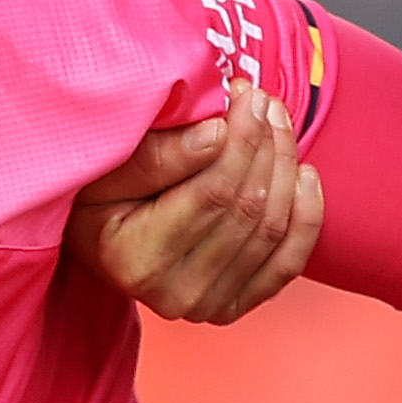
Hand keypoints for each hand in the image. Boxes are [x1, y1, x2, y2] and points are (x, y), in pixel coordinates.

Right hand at [66, 91, 320, 323]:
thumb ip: (158, 154)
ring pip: (272, 229)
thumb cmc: (95, 199)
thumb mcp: (108, 168)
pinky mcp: (236, 306)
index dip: (240, 139)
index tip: (246, 95)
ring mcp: (211, 307)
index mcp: (137, 261)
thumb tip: (219, 133)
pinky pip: (288, 262)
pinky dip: (306, 216)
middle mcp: (178, 295)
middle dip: (265, 145)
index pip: (213, 193)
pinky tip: (304, 174)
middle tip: (265, 101)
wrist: (99, 243)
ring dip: (285, 168)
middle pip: (247, 209)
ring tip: (279, 123)